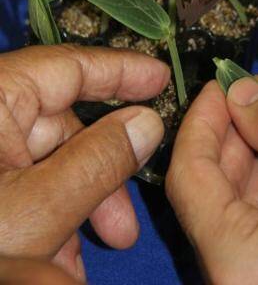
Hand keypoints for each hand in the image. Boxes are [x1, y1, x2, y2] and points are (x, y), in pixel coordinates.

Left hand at [0, 44, 168, 281]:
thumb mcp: (36, 208)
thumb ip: (99, 161)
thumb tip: (148, 122)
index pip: (70, 66)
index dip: (121, 70)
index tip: (162, 78)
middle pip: (65, 126)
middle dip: (102, 176)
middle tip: (125, 225)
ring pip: (48, 164)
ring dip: (78, 210)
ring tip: (89, 262)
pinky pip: (24, 187)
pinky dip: (48, 220)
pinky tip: (60, 263)